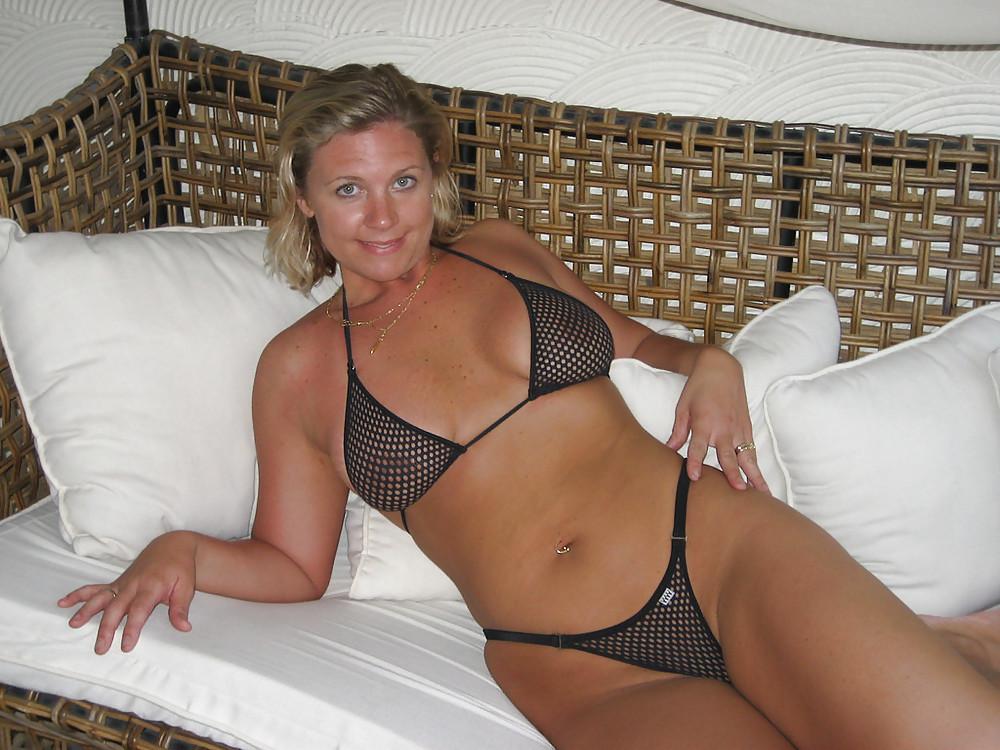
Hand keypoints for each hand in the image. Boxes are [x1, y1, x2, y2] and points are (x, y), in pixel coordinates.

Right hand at [58, 531, 196, 653]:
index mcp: (151, 587)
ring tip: (73, 624)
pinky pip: (95, 588)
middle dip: (106, 628)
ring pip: (101, 598)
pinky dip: (78, 595)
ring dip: (86, 610)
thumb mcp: (186, 588)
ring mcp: (122, 584)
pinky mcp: (116, 583)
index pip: (139, 610)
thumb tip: (184, 628)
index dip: (132, 628)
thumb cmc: (180, 569)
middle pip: (116, 608)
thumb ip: (181, 609)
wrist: (172, 547)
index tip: (126, 646)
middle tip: (100, 648)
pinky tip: (63, 603)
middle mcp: (133, 585)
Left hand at [666, 347, 768, 492]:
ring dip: (754, 476)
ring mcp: (738, 429)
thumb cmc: (698, 388)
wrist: (720, 369)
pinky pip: (752, 451)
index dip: (696, 462)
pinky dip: (756, 467)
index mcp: (704, 423)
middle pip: (728, 455)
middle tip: (739, 490)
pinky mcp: (746, 428)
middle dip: (733, 473)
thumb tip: (669, 450)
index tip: (694, 478)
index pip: (698, 448)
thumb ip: (678, 432)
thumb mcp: (683, 408)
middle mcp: (724, 429)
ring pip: (747, 457)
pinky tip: (760, 482)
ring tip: (763, 494)